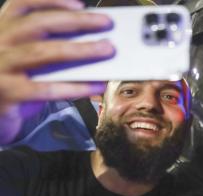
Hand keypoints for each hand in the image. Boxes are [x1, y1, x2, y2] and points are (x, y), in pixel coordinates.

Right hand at [0, 0, 113, 142]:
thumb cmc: (13, 83)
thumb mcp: (25, 60)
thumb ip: (48, 48)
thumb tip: (92, 42)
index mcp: (2, 30)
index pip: (22, 5)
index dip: (51, 2)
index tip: (80, 5)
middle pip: (38, 24)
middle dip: (76, 21)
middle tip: (106, 23)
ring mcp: (2, 68)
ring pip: (44, 53)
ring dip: (80, 50)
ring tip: (107, 49)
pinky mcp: (9, 94)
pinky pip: (47, 89)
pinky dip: (75, 87)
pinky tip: (96, 85)